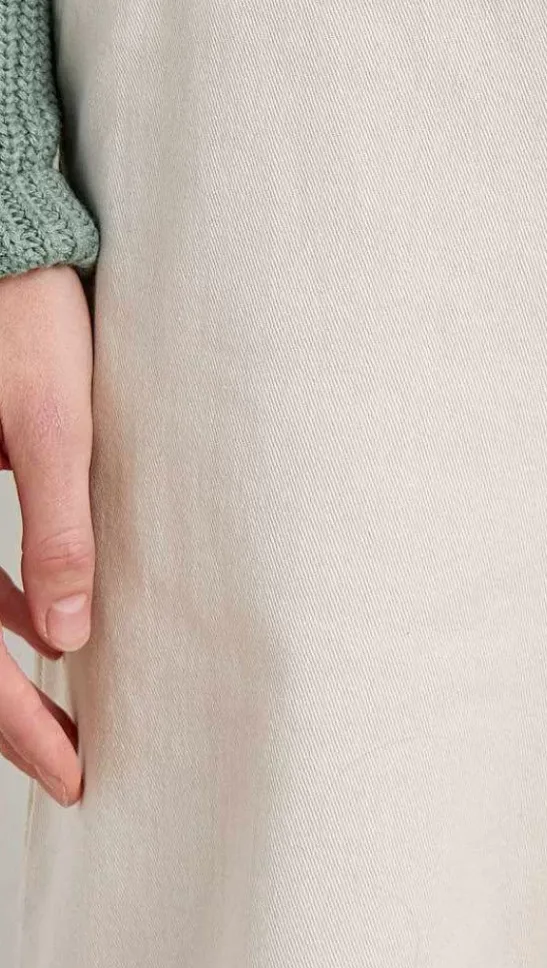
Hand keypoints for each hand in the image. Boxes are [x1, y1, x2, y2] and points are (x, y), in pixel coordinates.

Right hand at [0, 265, 93, 804]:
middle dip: (8, 714)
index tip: (72, 772)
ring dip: (3, 668)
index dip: (15, 724)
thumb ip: (57, 528)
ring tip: (70, 715)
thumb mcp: (47, 423)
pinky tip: (48, 631)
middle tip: (73, 765)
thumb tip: (70, 636)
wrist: (3, 240)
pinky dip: (0, 604)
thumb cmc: (22, 320)